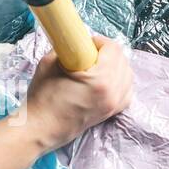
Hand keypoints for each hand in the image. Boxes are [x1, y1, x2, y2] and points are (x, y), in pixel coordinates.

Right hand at [19, 35, 133, 150]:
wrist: (41, 127)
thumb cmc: (43, 98)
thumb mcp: (50, 63)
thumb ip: (68, 48)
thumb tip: (76, 42)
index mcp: (100, 80)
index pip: (113, 49)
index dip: (99, 41)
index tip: (87, 43)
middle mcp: (112, 93)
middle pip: (123, 60)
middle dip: (108, 52)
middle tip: (90, 53)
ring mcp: (114, 104)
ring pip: (127, 75)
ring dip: (116, 66)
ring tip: (98, 66)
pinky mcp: (111, 112)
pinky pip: (127, 92)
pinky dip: (121, 82)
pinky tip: (107, 80)